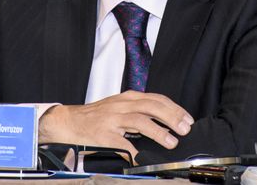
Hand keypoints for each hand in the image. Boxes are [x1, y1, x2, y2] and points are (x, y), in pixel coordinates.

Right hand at [38, 91, 193, 156]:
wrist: (68, 121)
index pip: (156, 99)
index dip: (174, 108)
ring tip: (171, 141)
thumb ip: (140, 112)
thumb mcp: (120, 107)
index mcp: (128, 98)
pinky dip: (134, 150)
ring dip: (158, 131)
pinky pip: (121, 143)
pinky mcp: (103, 134)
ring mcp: (112, 119)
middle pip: (151, 106)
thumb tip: (166, 124)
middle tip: (185, 128)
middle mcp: (121, 105)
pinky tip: (143, 158)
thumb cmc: (97, 116)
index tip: (187, 119)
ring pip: (139, 120)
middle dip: (171, 117)